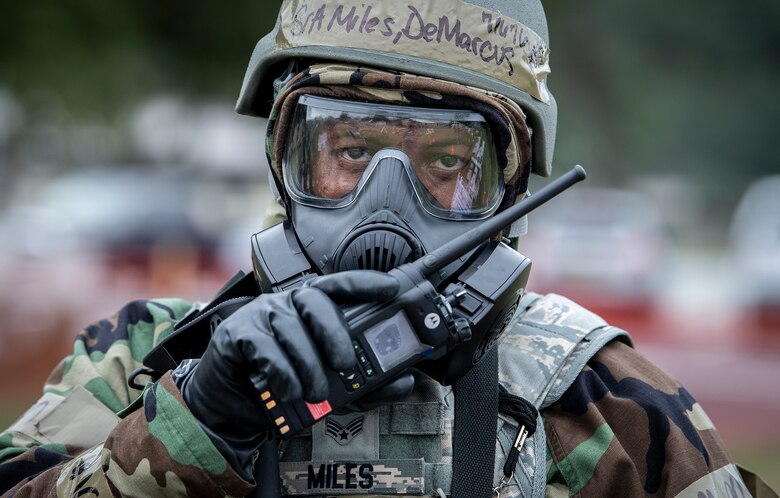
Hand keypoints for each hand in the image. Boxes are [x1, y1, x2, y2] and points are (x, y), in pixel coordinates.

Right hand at [174, 270, 401, 476]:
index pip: (341, 285)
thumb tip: (406, 382)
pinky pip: (264, 346)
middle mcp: (288, 303)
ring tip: (314, 392)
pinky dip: (281, 371)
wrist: (234, 410)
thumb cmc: (288, 389)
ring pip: (290, 326)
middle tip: (345, 365)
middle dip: (334, 332)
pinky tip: (288, 389)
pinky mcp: (237, 332)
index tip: (392, 289)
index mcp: (313, 308)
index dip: (365, 283)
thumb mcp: (335, 393)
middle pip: (314, 299)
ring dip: (307, 364)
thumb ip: (369, 387)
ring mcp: (261, 314)